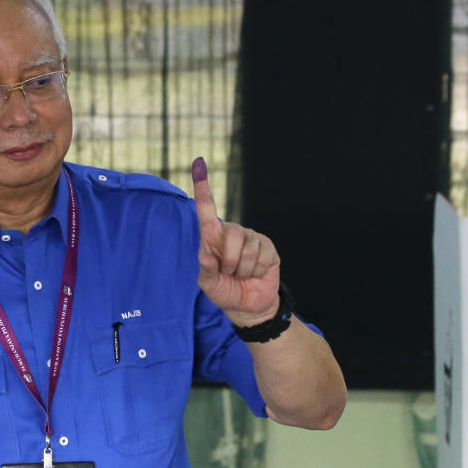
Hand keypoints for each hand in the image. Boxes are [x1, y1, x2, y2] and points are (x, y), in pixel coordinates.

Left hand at [191, 156, 280, 324]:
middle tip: (229, 272)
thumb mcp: (209, 285)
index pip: (206, 210)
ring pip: (248, 248)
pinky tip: (255, 274)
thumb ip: (206, 272)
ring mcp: (252, 238)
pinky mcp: (268, 247)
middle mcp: (232, 233)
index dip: (203, 187)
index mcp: (212, 238)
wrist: (248, 305)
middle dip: (229, 259)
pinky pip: (262, 256)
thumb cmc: (224, 291)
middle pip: (232, 233)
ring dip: (243, 269)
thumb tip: (206, 257)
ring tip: (242, 274)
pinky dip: (257, 271)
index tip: (198, 162)